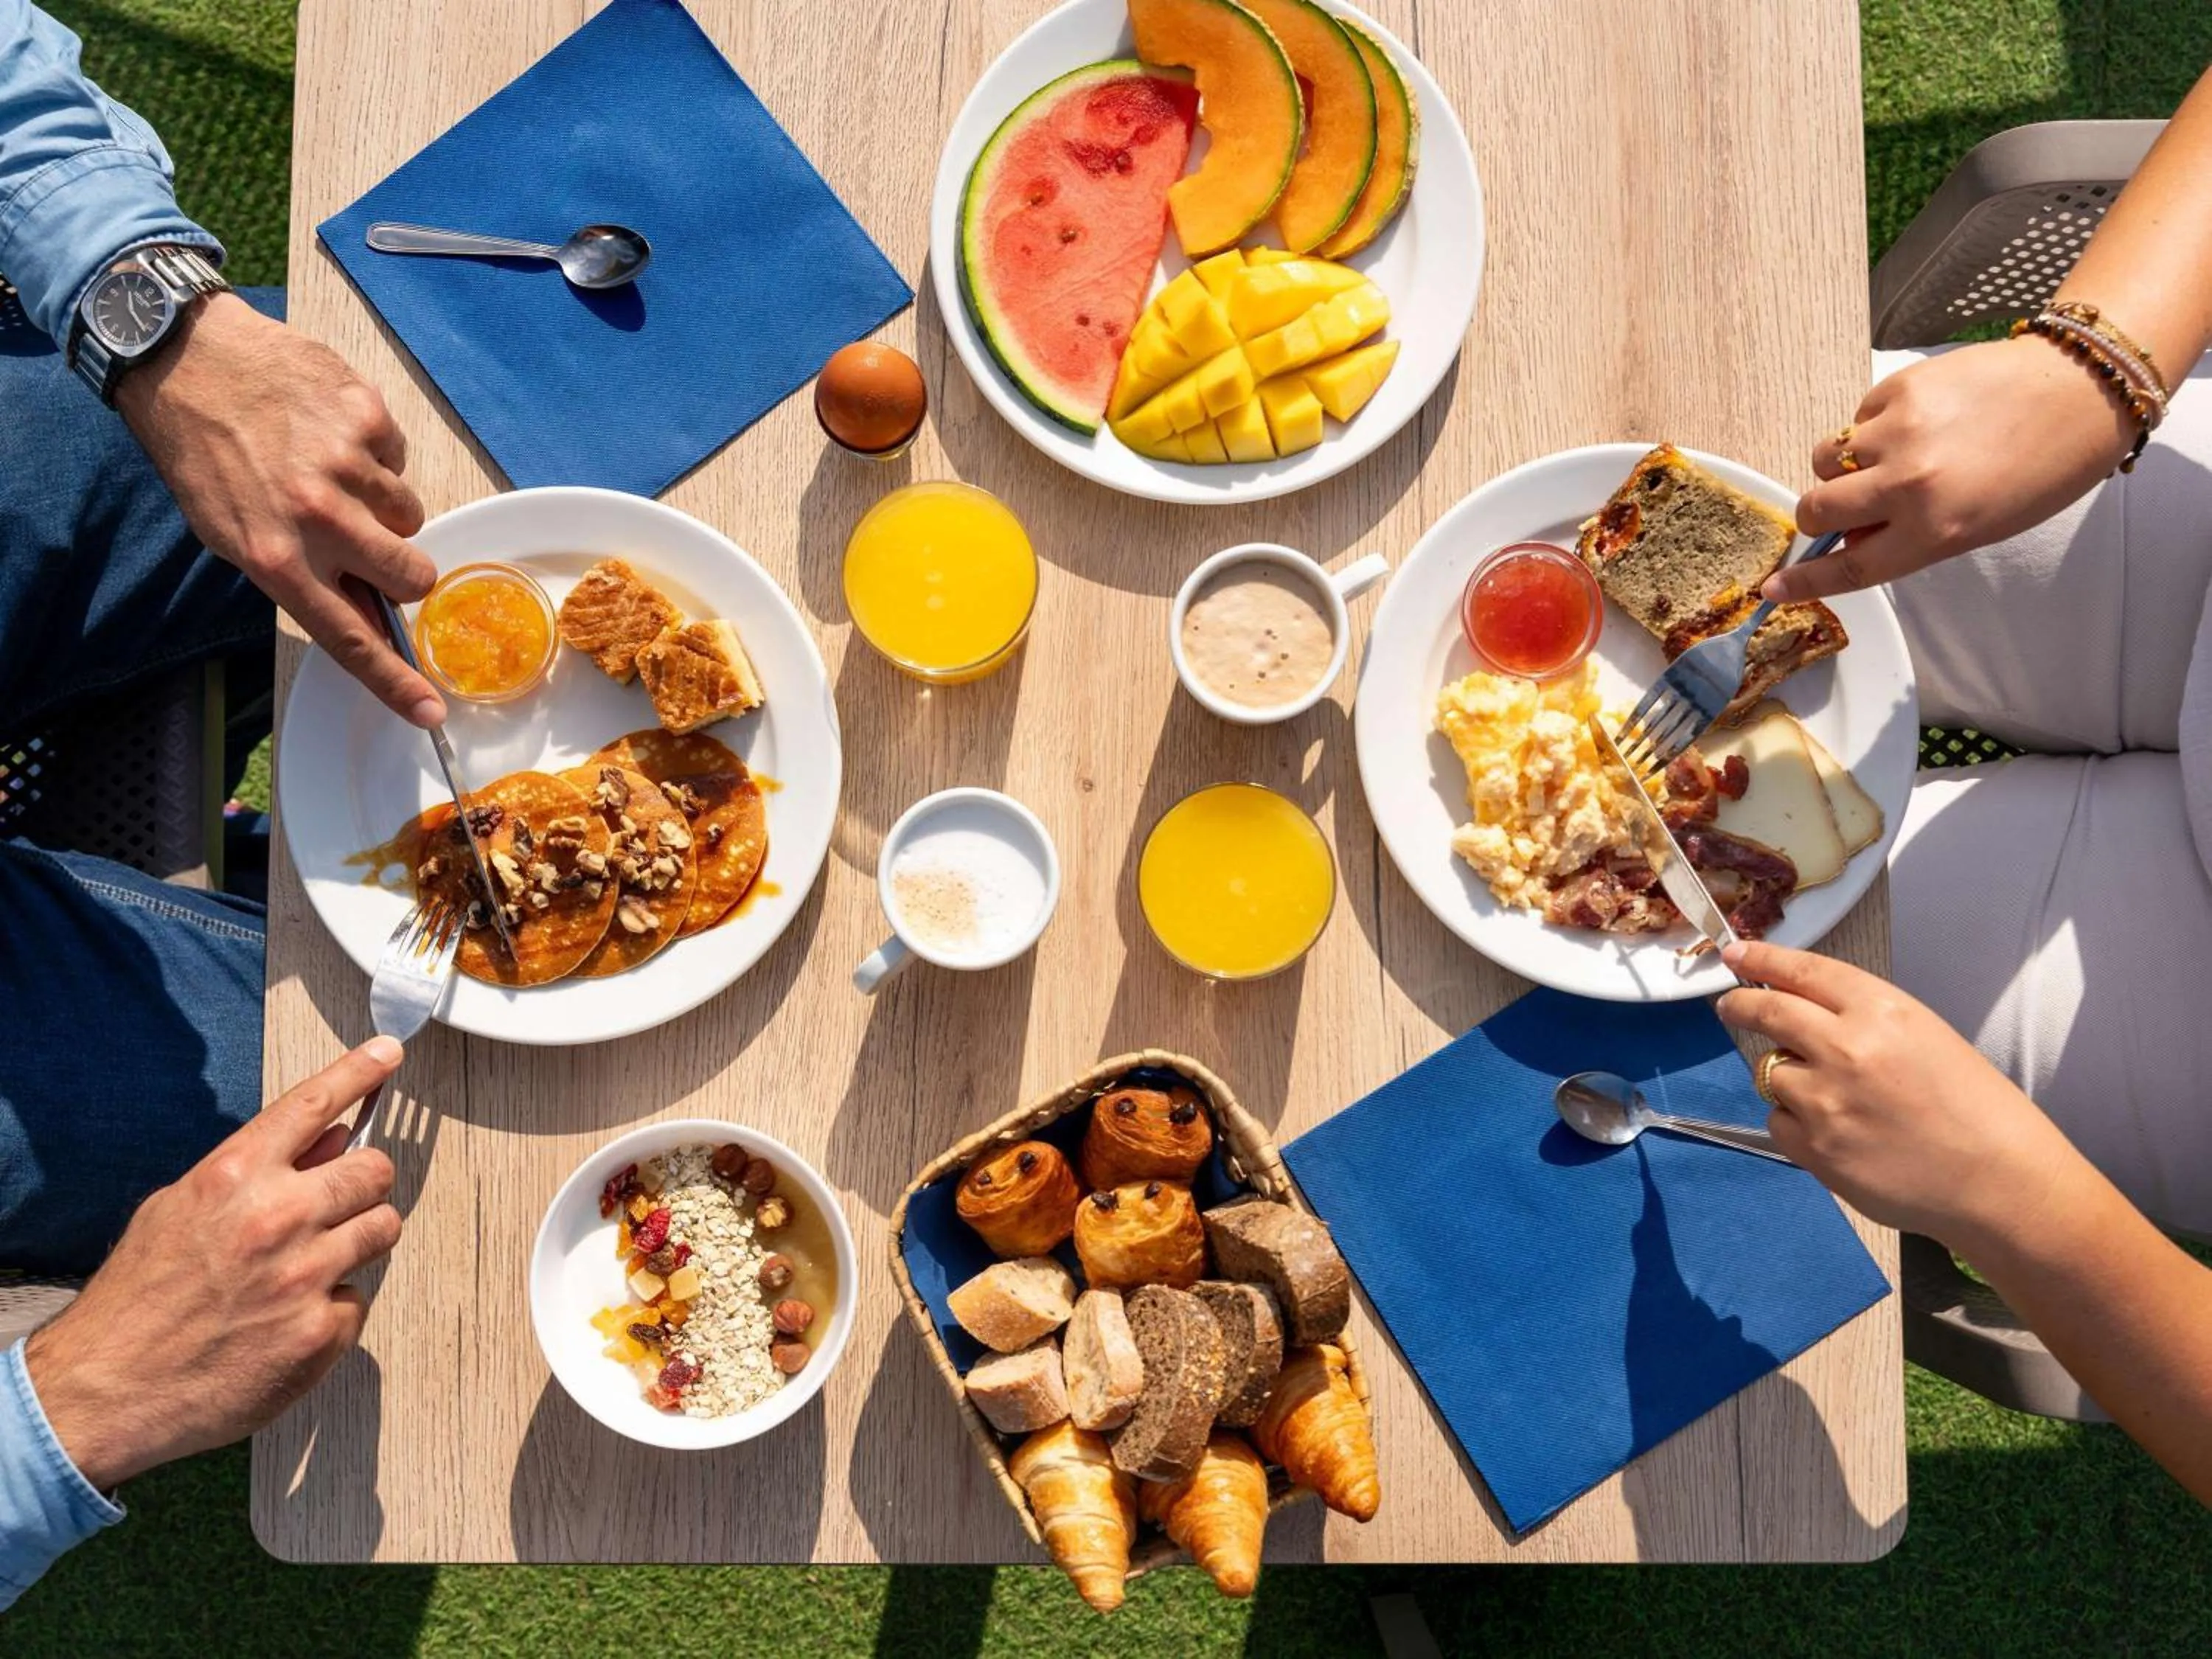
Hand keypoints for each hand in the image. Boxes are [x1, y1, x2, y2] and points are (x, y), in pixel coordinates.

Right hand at [23, 1039, 406, 1490]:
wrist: (105, 1391)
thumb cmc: (137, 1300)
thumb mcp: (176, 1211)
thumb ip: (252, 1172)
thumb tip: (328, 1138)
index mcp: (233, 1178)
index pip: (314, 1104)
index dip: (359, 1071)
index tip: (389, 1053)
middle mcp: (276, 1218)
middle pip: (375, 1170)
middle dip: (361, 1184)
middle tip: (335, 1205)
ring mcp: (304, 1276)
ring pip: (383, 1228)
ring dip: (357, 1240)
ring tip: (308, 1266)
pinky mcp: (320, 1332)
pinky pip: (358, 1298)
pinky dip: (332, 1307)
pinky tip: (286, 1322)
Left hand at [115, 294, 445, 726]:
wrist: (185, 359)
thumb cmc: (204, 454)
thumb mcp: (230, 533)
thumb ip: (298, 576)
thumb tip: (364, 610)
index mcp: (276, 559)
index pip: (351, 638)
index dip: (395, 680)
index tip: (431, 711)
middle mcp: (317, 519)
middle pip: (412, 576)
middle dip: (403, 568)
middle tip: (373, 545)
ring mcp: (347, 466)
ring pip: (411, 515)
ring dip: (381, 505)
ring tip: (332, 473)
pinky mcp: (367, 418)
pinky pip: (397, 458)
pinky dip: (372, 452)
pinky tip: (329, 433)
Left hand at [1714, 941, 2088, 1250]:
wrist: (2000, 1181)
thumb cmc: (1976, 1108)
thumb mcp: (1926, 1037)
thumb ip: (1864, 1021)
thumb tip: (1806, 1014)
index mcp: (1881, 1010)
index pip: (1803, 971)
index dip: (1763, 959)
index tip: (1736, 954)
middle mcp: (1844, 1047)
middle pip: (1766, 1013)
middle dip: (1741, 1006)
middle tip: (1731, 1005)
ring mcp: (1824, 1100)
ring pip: (1769, 1073)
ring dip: (1787, 1078)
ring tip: (1833, 1099)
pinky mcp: (1814, 1148)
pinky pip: (1778, 1122)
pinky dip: (1795, 1124)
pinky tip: (1835, 1134)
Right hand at [1766, 332, 2136, 604]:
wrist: (2078, 389)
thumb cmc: (2042, 468)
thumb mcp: (1980, 525)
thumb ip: (1911, 536)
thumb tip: (1854, 532)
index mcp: (1936, 530)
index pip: (1849, 566)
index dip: (1805, 581)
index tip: (1772, 588)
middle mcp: (1909, 483)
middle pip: (1817, 508)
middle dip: (1816, 513)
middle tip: (1838, 507)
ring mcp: (1899, 431)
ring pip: (1827, 458)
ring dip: (1844, 465)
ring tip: (1890, 454)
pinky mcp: (1898, 388)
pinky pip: (1857, 418)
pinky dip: (1874, 426)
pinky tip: (1919, 420)